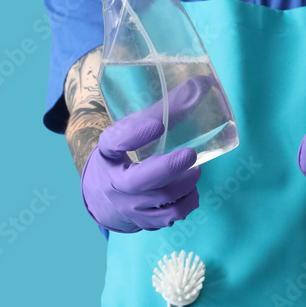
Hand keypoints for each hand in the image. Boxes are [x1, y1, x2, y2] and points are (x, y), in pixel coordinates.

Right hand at [81, 75, 213, 232]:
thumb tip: (203, 83)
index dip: (135, 134)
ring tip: (195, 170)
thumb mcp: (132, 131)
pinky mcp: (143, 223)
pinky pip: (169, 218)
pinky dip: (186, 203)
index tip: (157, 124)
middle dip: (169, 169)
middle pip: (140, 182)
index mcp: (107, 154)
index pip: (114, 143)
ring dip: (185, 186)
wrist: (103, 196)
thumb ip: (163, 110)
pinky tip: (190, 189)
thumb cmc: (124, 156)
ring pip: (162, 203)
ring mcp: (129, 208)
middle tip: (189, 154)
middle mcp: (114, 184)